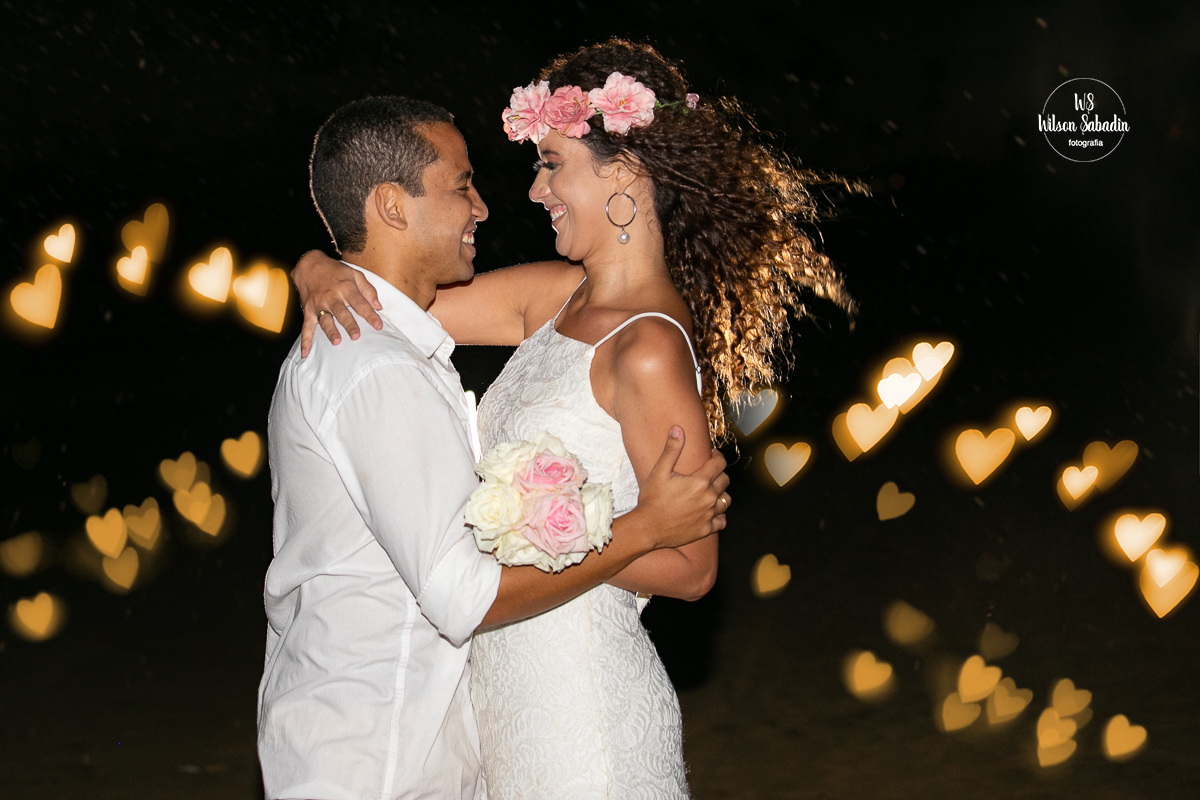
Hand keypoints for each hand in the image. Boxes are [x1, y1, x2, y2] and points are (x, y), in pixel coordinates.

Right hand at [294, 250, 383, 356]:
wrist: (309, 264)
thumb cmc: (335, 271)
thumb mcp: (354, 274)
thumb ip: (368, 290)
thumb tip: (378, 306)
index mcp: (346, 288)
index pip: (360, 303)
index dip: (370, 315)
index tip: (379, 326)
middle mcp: (332, 297)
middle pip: (341, 313)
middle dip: (349, 324)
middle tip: (356, 336)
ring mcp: (319, 305)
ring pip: (325, 320)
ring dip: (330, 331)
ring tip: (336, 341)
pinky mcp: (308, 310)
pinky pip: (306, 327)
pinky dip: (305, 341)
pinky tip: (306, 353)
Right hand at [632, 426, 729, 549]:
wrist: (648, 527)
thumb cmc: (652, 499)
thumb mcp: (660, 471)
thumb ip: (672, 450)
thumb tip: (678, 428)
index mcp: (700, 482)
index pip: (720, 464)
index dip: (717, 457)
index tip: (712, 456)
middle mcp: (708, 498)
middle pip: (725, 481)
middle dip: (718, 474)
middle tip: (708, 473)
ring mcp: (709, 515)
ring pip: (726, 501)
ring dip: (720, 494)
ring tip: (710, 492)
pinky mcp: (706, 529)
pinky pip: (722, 521)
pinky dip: (719, 516)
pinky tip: (709, 512)